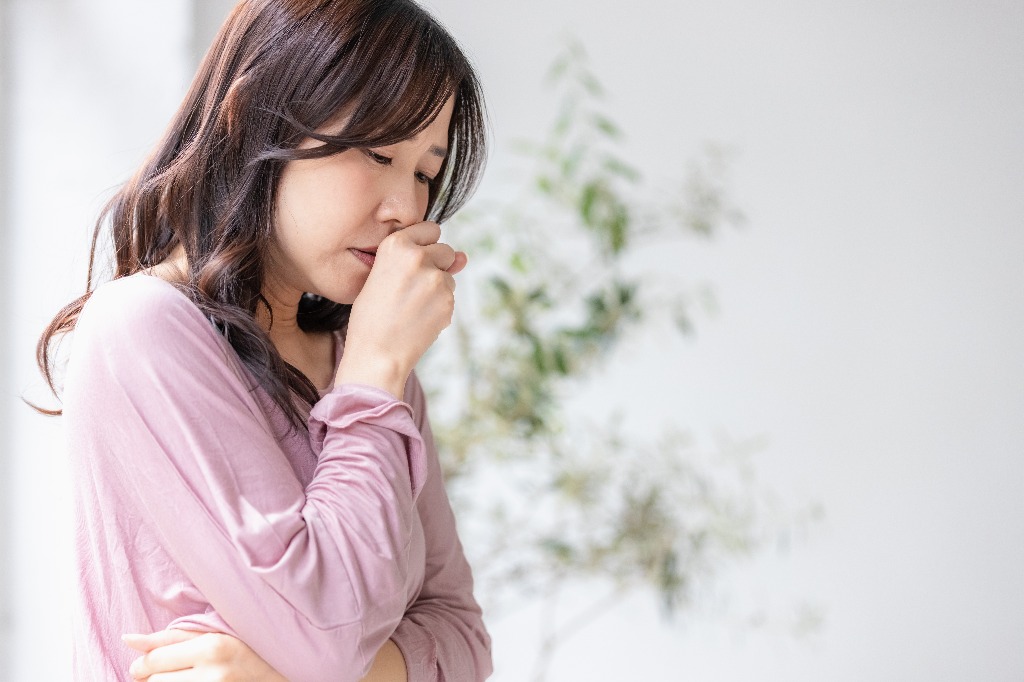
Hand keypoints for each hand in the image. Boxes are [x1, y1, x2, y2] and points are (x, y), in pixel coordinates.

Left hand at [123, 630, 285, 681]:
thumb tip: (127, 639)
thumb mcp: (213, 635)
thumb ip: (171, 638)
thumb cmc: (245, 650)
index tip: (144, 666)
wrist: (282, 675)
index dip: (143, 665)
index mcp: (213, 646)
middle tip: (168, 675)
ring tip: (182, 680)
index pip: (155, 660)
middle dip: (154, 679)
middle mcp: (214, 674)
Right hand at [338, 221, 466, 397]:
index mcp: (395, 245)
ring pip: (448, 276)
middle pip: (445, 250)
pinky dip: (439, 306)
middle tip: (412, 288)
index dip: (425, 245)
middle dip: (435, 265)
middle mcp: (417, 256)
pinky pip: (449, 297)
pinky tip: (419, 318)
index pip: (430, 229)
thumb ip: (422, 259)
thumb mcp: (383, 278)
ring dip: (437, 288)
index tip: (416, 260)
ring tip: (411, 307)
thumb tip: (464, 257)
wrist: (377, 353)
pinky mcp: (447, 300)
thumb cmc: (372, 316)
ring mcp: (435, 278)